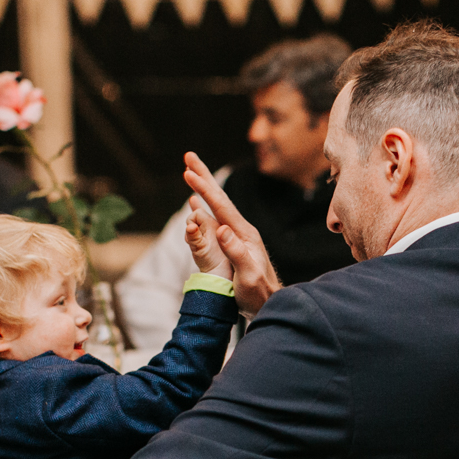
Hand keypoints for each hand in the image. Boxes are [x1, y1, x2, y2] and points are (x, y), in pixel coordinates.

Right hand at [184, 152, 281, 318]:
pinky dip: (205, 205)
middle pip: (220, 198)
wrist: (270, 302)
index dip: (204, 188)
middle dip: (204, 176)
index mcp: (244, 234)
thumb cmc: (259, 293)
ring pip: (217, 205)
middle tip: (188, 155)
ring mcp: (238, 235)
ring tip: (191, 171)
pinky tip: (197, 202)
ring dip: (204, 187)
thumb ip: (237, 252)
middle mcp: (242, 230)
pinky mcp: (234, 242)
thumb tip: (222, 229)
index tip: (188, 172)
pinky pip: (216, 218)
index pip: (221, 206)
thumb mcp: (248, 275)